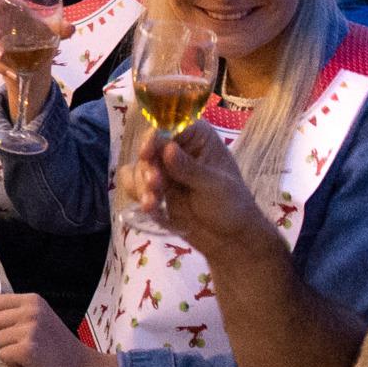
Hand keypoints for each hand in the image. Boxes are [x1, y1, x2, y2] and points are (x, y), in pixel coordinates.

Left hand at [0, 292, 120, 366]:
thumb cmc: (58, 345)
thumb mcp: (37, 317)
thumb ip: (11, 307)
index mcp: (32, 300)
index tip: (15, 330)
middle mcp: (30, 311)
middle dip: (2, 337)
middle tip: (24, 345)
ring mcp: (30, 329)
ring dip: (8, 352)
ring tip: (30, 355)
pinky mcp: (28, 350)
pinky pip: (3, 356)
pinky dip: (13, 364)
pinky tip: (31, 364)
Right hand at [133, 122, 266, 258]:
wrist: (229, 240)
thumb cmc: (232, 205)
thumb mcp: (215, 186)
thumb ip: (190, 169)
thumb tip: (168, 149)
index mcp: (197, 137)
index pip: (168, 126)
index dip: (153, 138)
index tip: (147, 154)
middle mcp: (177, 148)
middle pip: (148, 147)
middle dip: (147, 168)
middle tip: (156, 186)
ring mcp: (164, 169)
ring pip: (138, 167)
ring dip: (141, 185)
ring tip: (153, 204)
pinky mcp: (156, 189)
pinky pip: (135, 185)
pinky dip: (138, 196)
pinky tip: (151, 210)